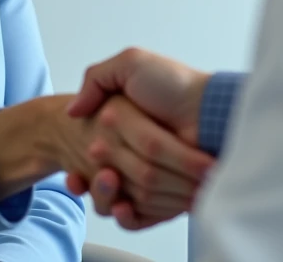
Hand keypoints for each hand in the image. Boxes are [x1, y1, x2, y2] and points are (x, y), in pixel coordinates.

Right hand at [63, 49, 212, 228]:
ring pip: (113, 202)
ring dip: (106, 198)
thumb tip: (72, 110)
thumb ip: (95, 79)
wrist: (210, 109)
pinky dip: (127, 216)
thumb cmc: (174, 84)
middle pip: (100, 181)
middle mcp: (130, 155)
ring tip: (111, 182)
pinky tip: (122, 206)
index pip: (90, 154)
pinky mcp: (163, 200)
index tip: (79, 160)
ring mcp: (147, 180)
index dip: (78, 164)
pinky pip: (137, 218)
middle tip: (106, 173)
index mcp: (119, 129)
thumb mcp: (130, 64)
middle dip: (97, 182)